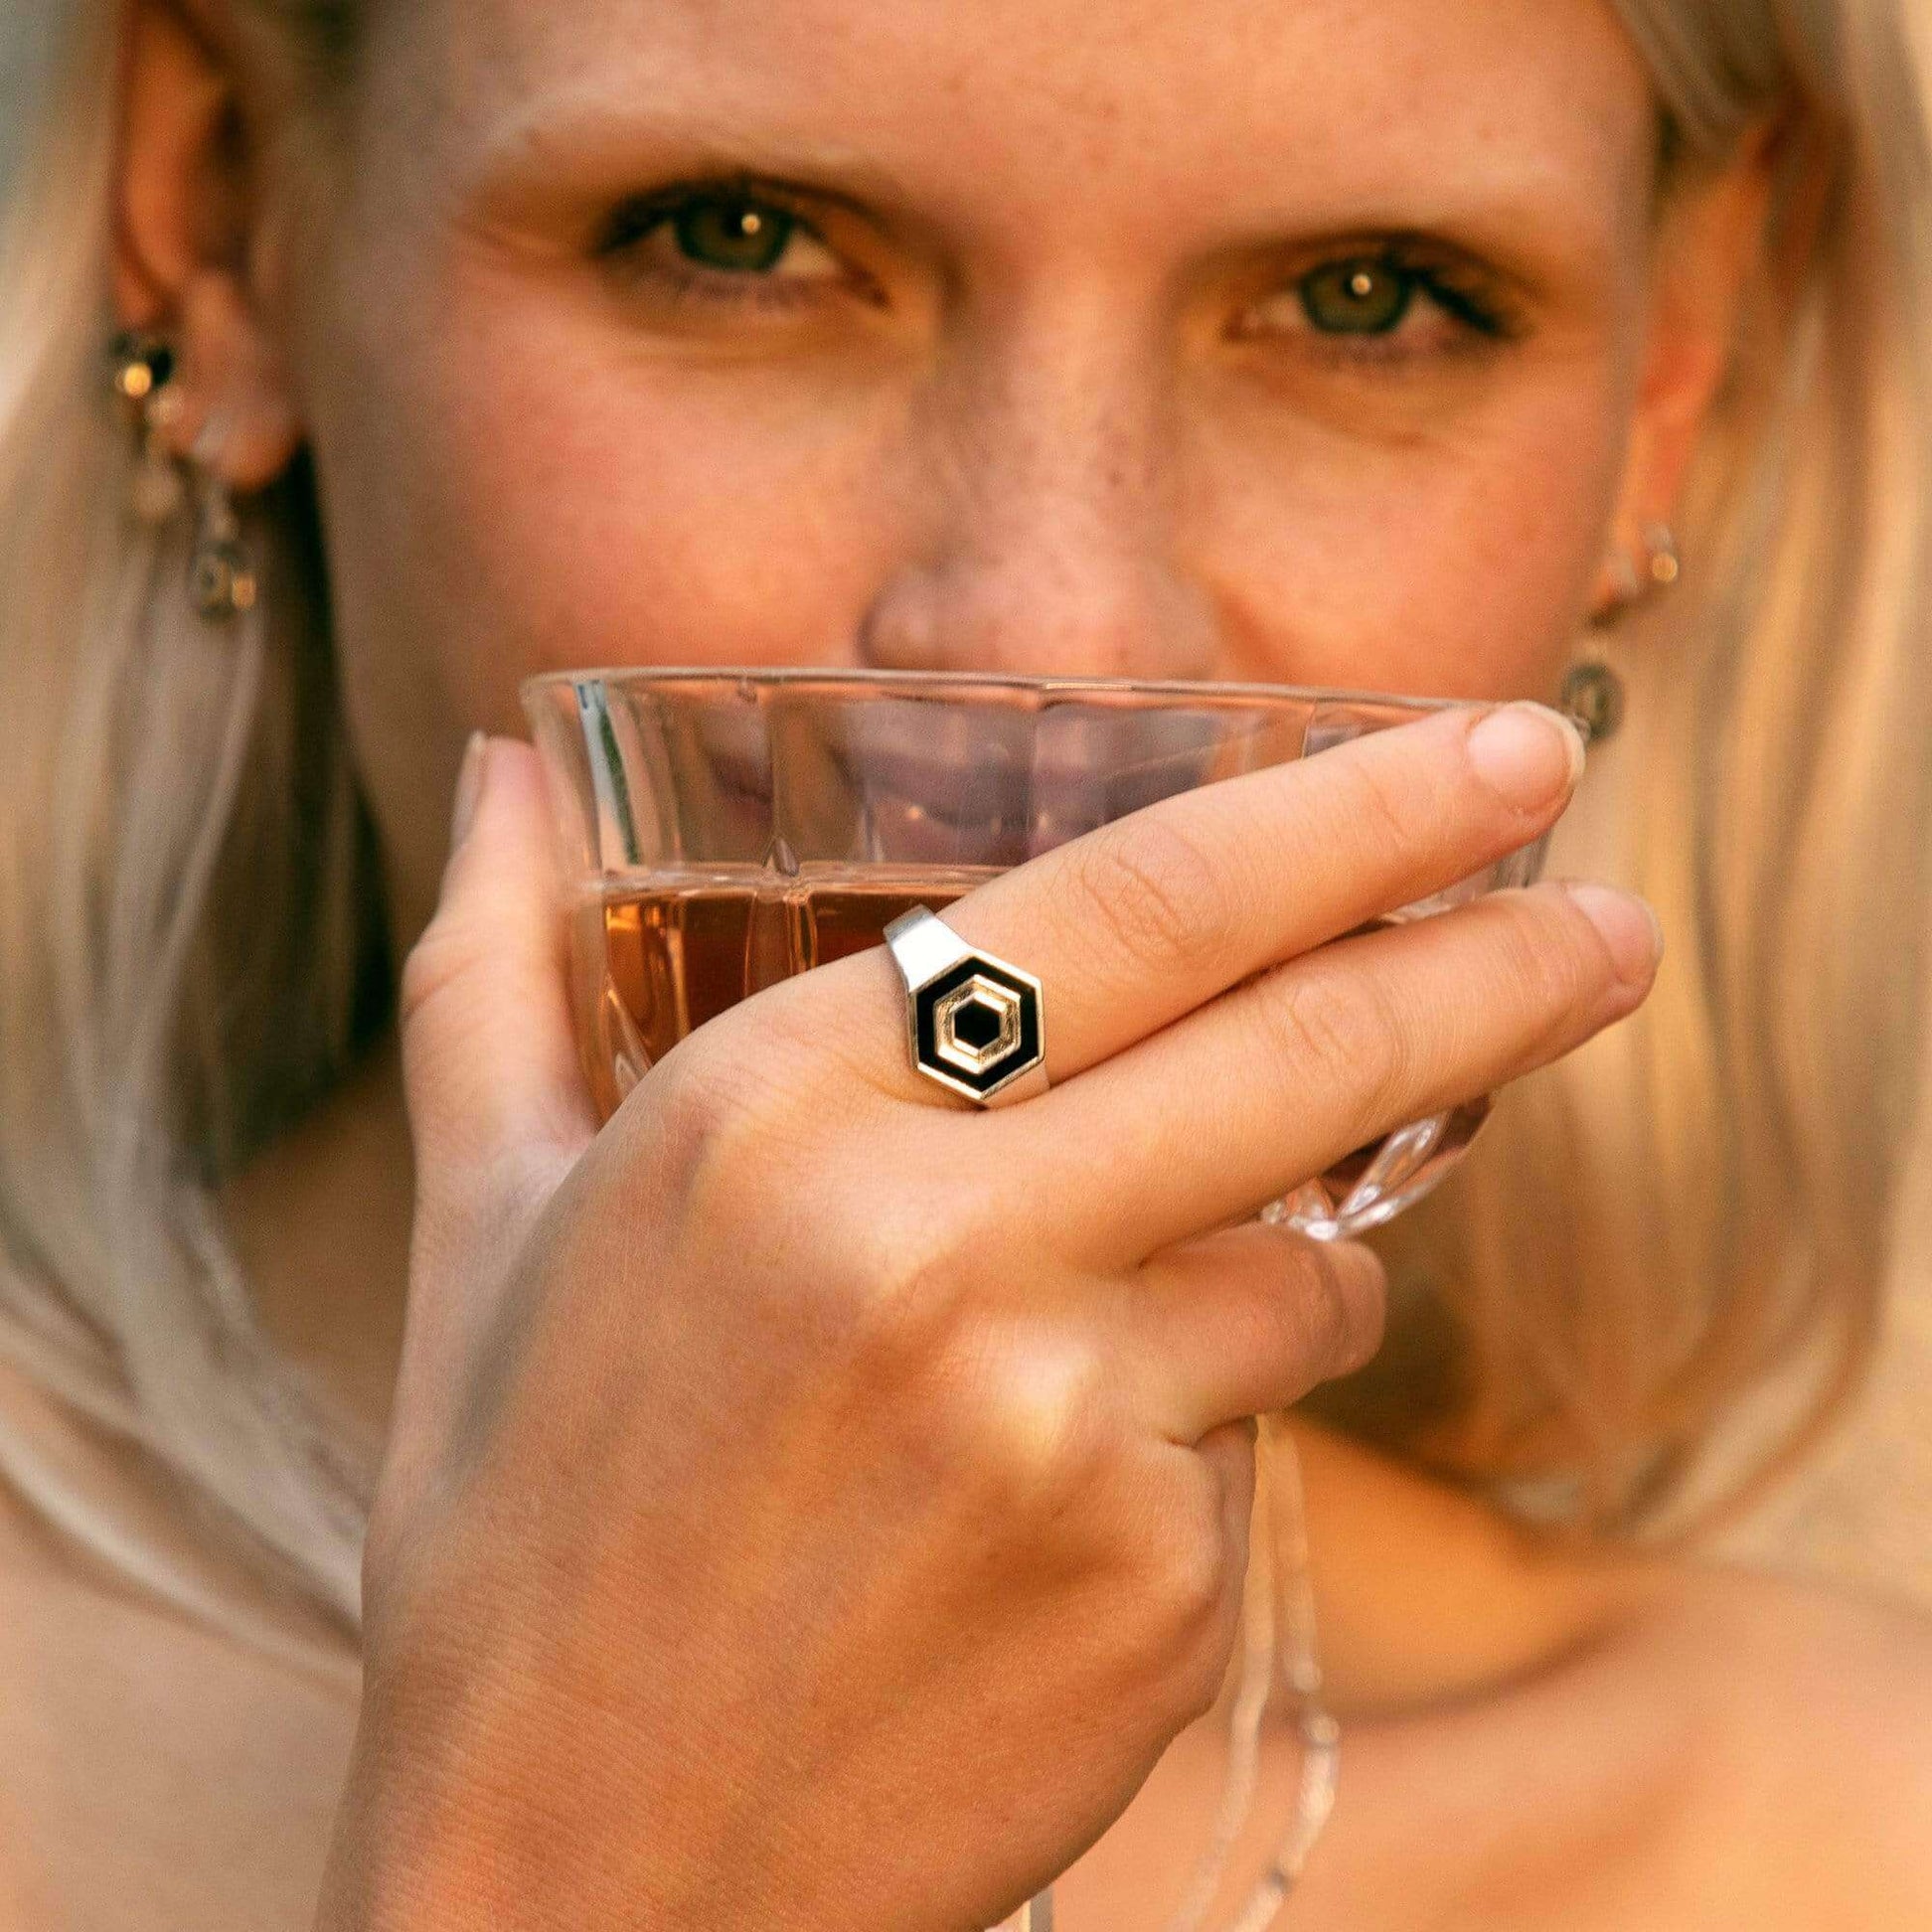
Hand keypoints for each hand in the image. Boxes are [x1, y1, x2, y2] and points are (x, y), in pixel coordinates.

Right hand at [313, 701, 1655, 1931]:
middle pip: (1304, 1048)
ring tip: (1180, 1289)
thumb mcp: (481, 1223)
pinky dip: (1207, 1427)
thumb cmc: (521, 1536)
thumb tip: (493, 764)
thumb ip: (495, 963)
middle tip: (1614, 922)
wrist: (573, 1884)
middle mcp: (931, 1251)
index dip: (1354, 815)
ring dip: (1302, 1253)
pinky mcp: (1147, 1594)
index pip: (1133, 906)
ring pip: (1310, 1273)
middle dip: (1498, 962)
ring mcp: (1059, 1430)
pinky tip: (1070, 1486)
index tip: (1503, 757)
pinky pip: (1252, 1448)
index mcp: (769, 1120)